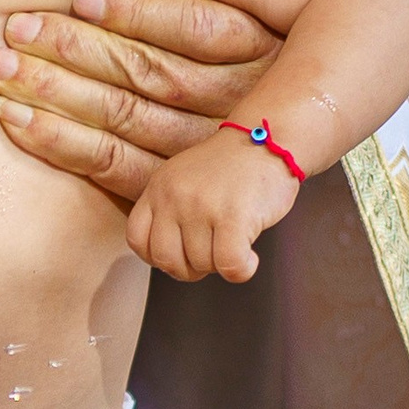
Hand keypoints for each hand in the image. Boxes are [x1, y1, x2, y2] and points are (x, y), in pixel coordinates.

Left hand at [0, 0, 281, 204]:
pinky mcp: (179, 186)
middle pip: (154, 75)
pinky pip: (115, 170)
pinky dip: (60, 146)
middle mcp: (243, 100)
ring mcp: (210, 150)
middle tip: (17, 30)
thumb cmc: (276, 21)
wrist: (297, 116)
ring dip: (56, 95)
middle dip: (78, 51)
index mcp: (264, 42)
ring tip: (1, 70)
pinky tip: (16, 120)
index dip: (138, 12)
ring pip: (128, 121)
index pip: (199, 29)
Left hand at [126, 127, 297, 283]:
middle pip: (167, 260)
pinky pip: (229, 265)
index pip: (137, 240)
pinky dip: (242, 270)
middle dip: (191, 269)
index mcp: (158, 187)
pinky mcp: (233, 215)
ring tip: (236, 240)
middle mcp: (174, 195)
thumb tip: (171, 264)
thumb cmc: (232, 168)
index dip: (160, 258)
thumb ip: (170, 212)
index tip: (183, 254)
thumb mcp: (185, 180)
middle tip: (212, 254)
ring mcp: (201, 205)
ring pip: (201, 265)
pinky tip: (251, 258)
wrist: (270, 138)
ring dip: (222, 263)